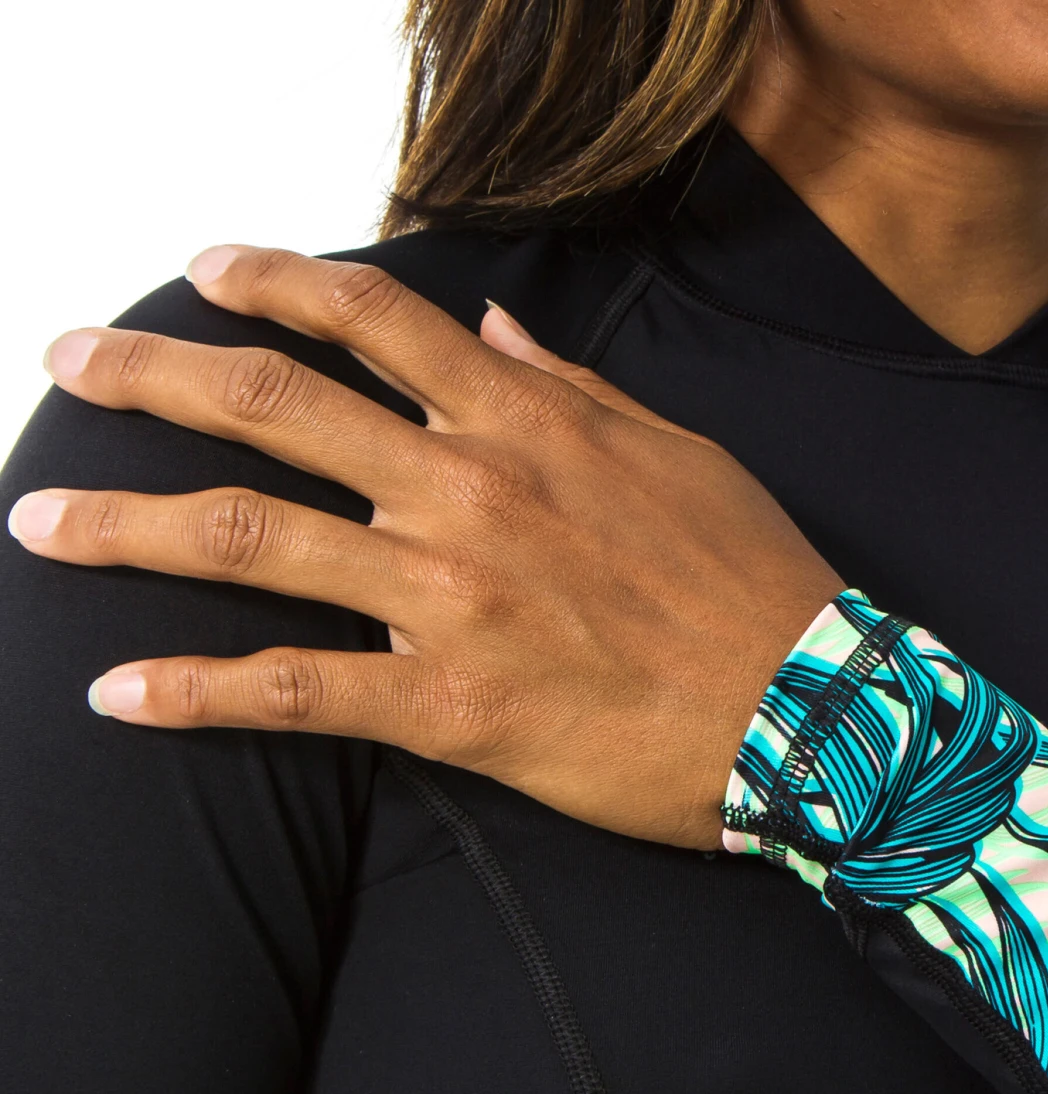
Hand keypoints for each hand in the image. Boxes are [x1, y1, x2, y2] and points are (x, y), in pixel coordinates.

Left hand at [8, 247, 842, 849]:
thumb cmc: (754, 582)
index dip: (273, 279)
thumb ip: (571, 387)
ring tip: (41, 522)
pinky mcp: (455, 706)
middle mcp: (471, 493)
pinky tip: (120, 693)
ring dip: (126, 524)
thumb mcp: (679, 452)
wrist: (809, 711)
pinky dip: (197, 692)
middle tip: (75, 363)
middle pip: (272, 407)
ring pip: (251, 541)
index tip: (206, 268)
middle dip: (152, 372)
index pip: (372, 318)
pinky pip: (298, 691)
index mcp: (527, 423)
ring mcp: (453, 599)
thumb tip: (490, 329)